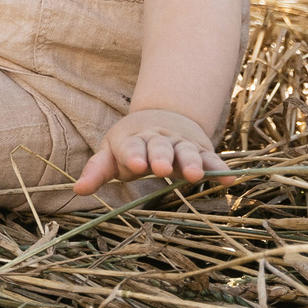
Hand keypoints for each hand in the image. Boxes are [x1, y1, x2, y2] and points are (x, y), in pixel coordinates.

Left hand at [74, 108, 229, 193]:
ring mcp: (181, 144)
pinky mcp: (201, 150)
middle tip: (160, 167)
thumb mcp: (111, 152)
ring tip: (195, 176)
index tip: (134, 165)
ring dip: (191, 162)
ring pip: (187, 151)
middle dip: (160, 156)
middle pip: (160, 147)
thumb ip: (97, 171)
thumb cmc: (131, 144)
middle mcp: (158, 140)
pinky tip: (230, 179)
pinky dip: (220, 168)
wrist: (163, 117)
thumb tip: (78, 190)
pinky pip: (211, 159)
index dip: (132, 156)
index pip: (131, 148)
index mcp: (133, 140)